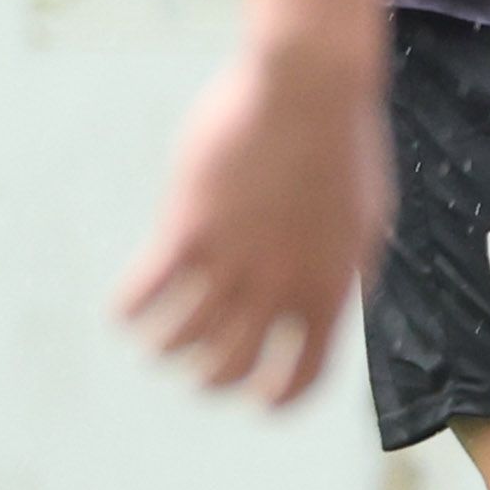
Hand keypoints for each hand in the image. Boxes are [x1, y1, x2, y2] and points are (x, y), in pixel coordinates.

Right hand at [119, 30, 390, 407]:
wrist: (310, 86)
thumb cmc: (342, 143)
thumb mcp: (365, 221)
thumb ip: (346, 273)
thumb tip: (342, 306)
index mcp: (329, 292)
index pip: (303, 378)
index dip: (277, 401)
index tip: (257, 403)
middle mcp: (278, 288)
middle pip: (230, 368)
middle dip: (209, 381)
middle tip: (196, 371)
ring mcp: (231, 260)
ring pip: (180, 340)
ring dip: (163, 350)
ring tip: (155, 342)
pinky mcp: (187, 226)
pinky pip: (146, 292)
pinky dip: (129, 311)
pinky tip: (124, 311)